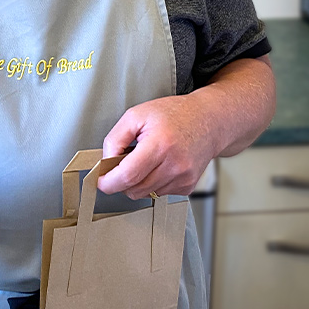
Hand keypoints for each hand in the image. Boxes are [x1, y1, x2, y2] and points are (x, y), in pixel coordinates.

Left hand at [97, 94, 216, 199]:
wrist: (208, 120)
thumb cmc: (173, 114)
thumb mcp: (136, 115)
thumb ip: (115, 138)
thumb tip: (105, 162)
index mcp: (160, 145)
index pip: (127, 176)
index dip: (108, 182)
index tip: (100, 180)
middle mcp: (174, 165)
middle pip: (134, 189)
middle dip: (121, 181)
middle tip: (121, 163)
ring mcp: (183, 178)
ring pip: (145, 194)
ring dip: (137, 182)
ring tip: (145, 159)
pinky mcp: (188, 186)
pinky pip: (159, 193)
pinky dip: (152, 183)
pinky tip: (159, 165)